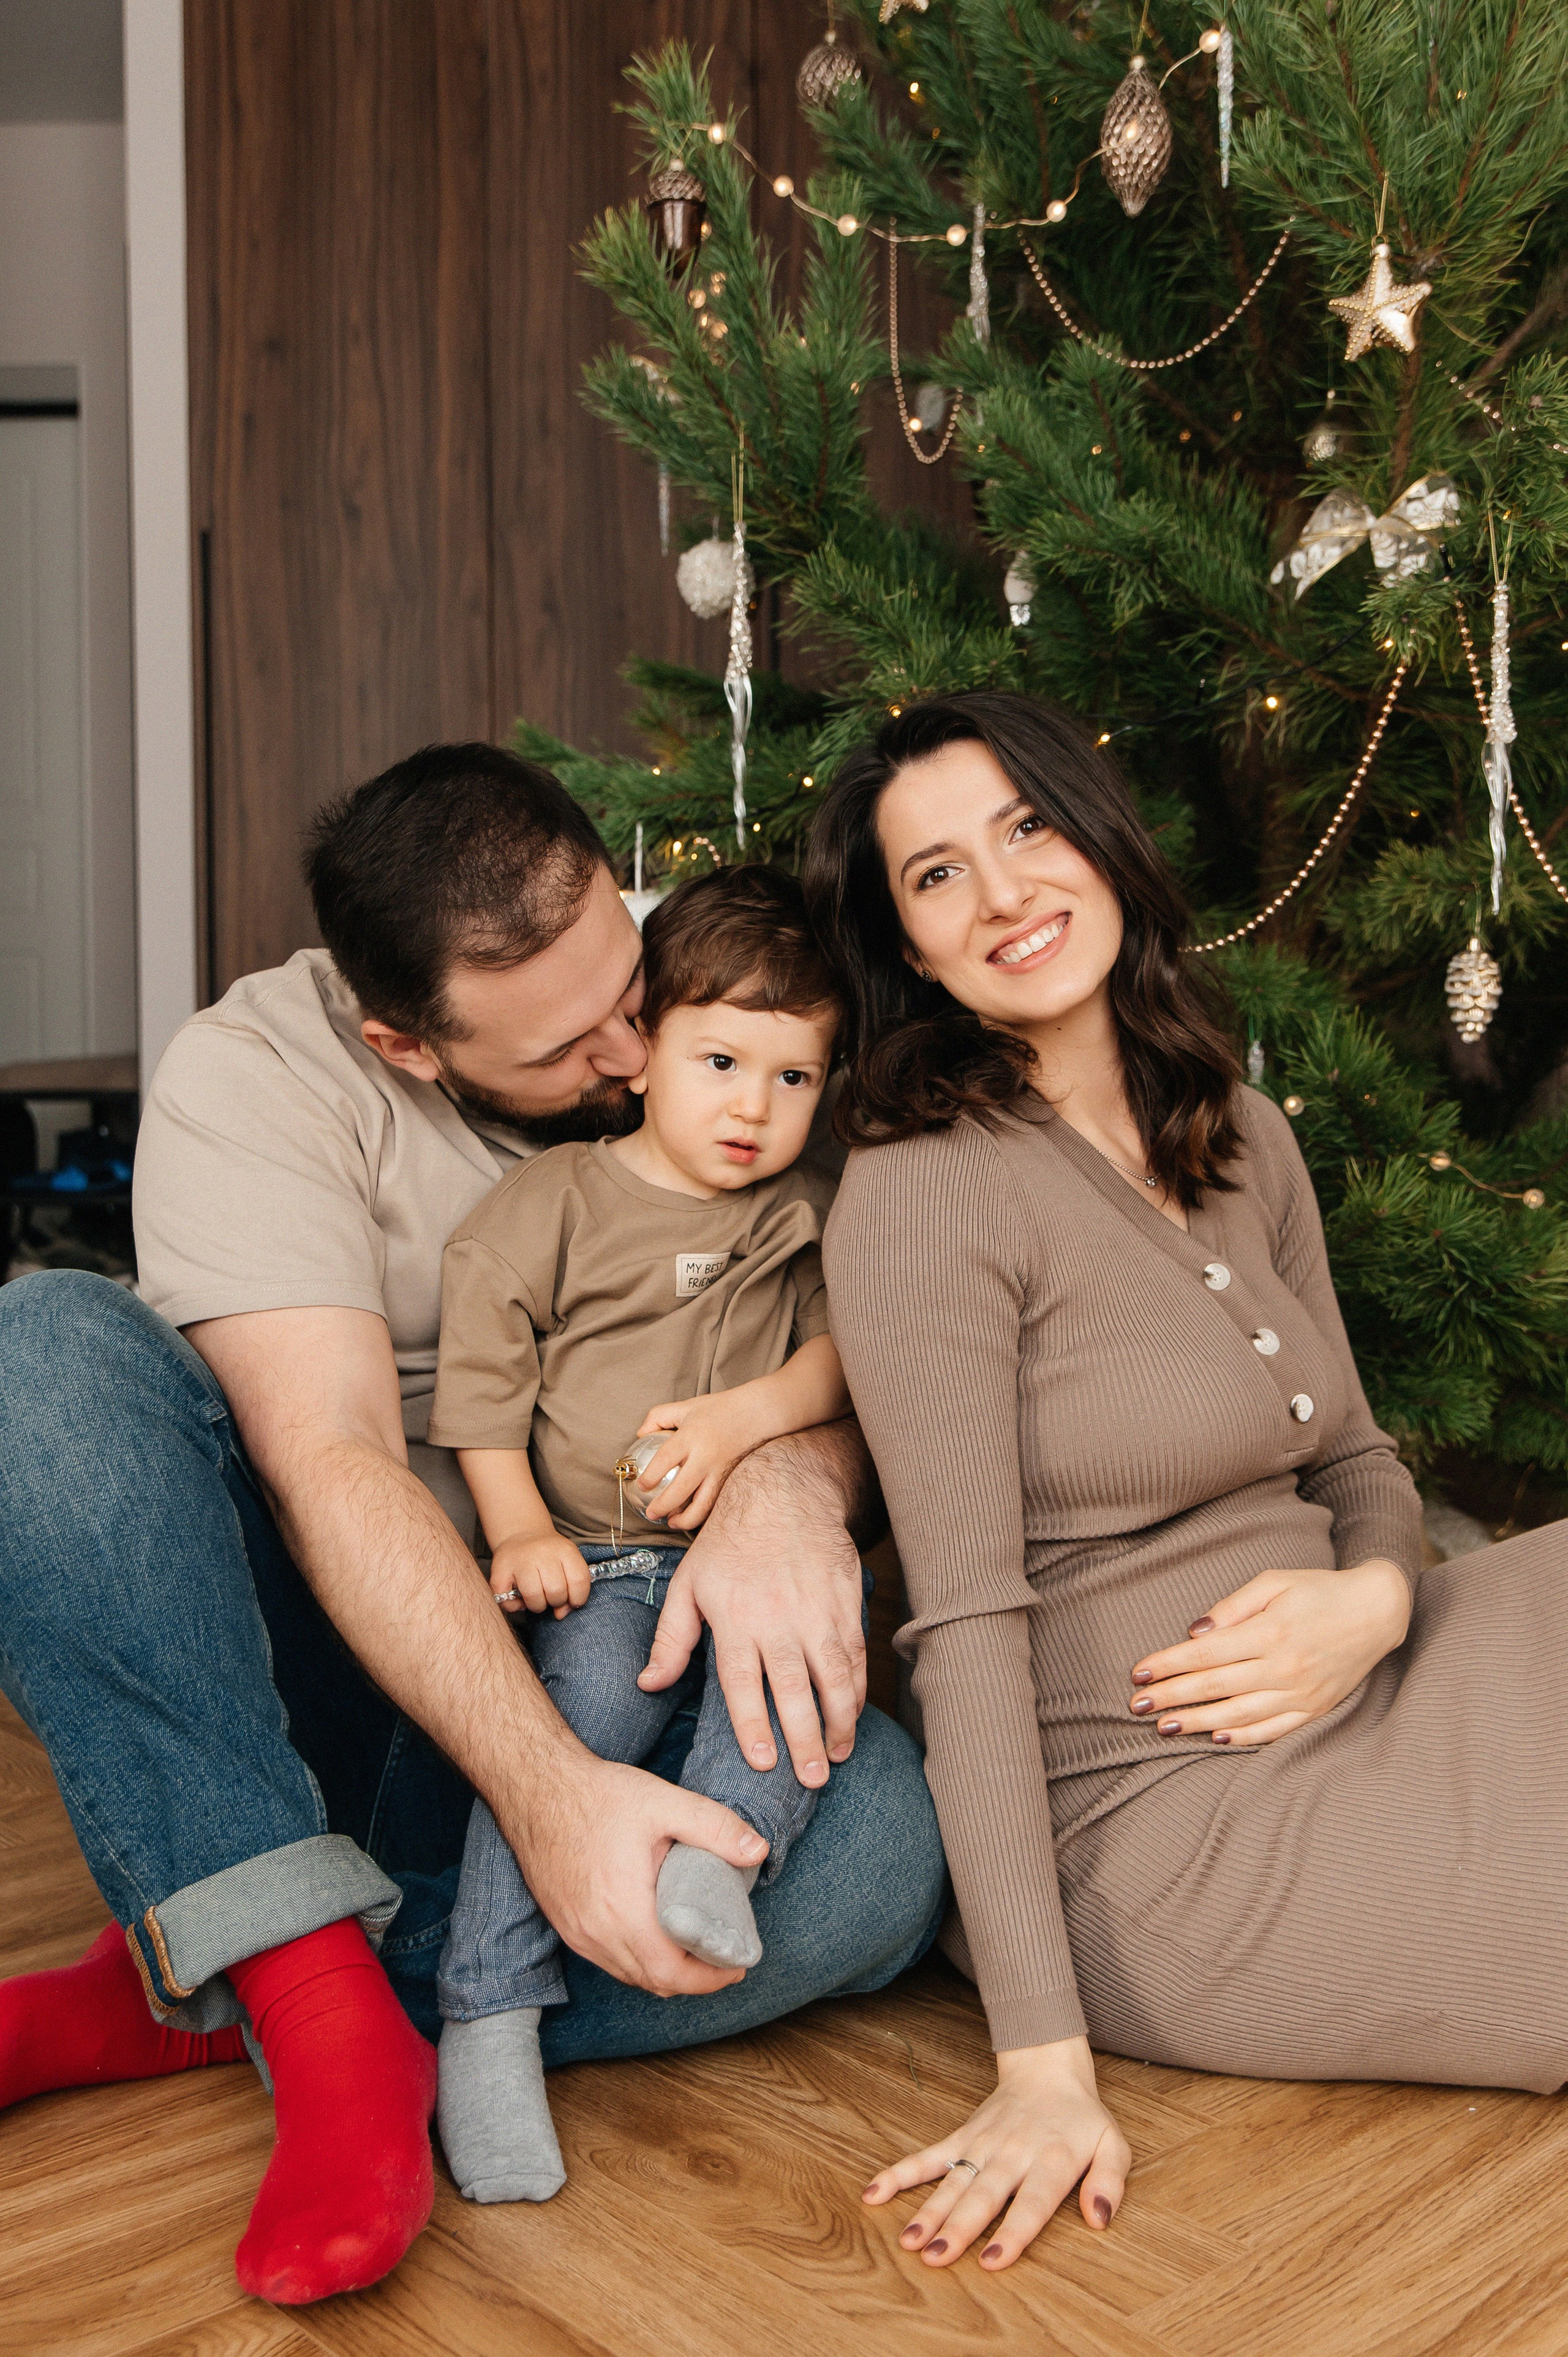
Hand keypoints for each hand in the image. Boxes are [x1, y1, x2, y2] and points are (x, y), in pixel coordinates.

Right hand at [490, 1531, 590, 1619]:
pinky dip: (515, 1606)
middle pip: (556, 1592)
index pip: (579, 1581)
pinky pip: (509, 1602)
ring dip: (537, 1606)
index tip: (572, 1600)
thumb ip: (572, 1588)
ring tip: (536, 1597)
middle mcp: (542, 1552)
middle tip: (550, 1595)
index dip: (578, 1599)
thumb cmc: (548, 1556)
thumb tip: (560, 1614)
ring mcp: (519, 1561)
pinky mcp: (499, 1571)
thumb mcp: (567, 1563)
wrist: (522, 1534)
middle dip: (556, 1602)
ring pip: (534, 1598)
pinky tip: (519, 1597)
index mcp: (565, 1550)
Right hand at [506, 1746, 769, 1994]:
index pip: (672, 1973)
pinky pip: (607, 1959)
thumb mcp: (664, 1802)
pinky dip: (637, 1959)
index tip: (737, 1966)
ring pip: (629, 1974)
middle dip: (694, 1978)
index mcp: (623, 1910)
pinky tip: (655, 1936)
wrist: (537, 1787)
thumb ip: (715, 1826)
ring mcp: (576, 1932)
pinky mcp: (565, 1924)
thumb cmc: (599, 1795)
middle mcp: (595, 1932)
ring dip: (664, 1971)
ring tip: (695, 1948)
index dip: (710, 1978)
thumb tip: (758, 1851)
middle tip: (724, 1958)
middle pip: (653, 1981)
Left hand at [634, 1392, 761, 1530]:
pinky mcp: (731, 1480)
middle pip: (681, 1490)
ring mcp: (720, 1472)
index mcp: (691, 1437)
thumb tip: (640, 1434)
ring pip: (702, 1506)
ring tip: (672, 1522)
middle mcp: (705, 1457)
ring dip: (685, 1520)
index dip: (650, 1477)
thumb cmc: (720, 1409)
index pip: (664, 1460)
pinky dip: (702, 1514)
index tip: (642, 1485)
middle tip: (651, 1514)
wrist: (757, 1413)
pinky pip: (715, 1504)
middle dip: (663, 1506)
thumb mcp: (685, 1406)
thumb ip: (658, 1417)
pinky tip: (692, 1515)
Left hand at [637, 1425, 869, 1785]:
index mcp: (735, 1616)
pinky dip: (858, 1686)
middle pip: (793, 1687)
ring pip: (834, 1674)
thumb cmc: (728, 1542)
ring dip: (840, 1720)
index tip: (763, 1762)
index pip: (744, 1681)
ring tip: (838, 1755)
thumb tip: (647, 1684)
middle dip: (804, 1738)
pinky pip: (855, 1652)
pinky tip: (853, 1712)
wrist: (783, 1489)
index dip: (754, 1724)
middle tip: (813, 1780)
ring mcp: (817, 1608)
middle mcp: (778, 1616)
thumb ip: (671, 1638)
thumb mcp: (688, 1583)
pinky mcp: (845, 1599)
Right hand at [862, 2038, 1128, 2270]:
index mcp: (1050, 2160)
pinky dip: (900, 2174)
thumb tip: (1099, 2218)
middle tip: (935, 2257)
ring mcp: (981, 2144)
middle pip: (982, 2196)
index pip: (1030, 2203)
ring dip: (928, 2211)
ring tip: (909, 2241)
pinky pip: (928, 2156)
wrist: (1047, 2068)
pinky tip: (875, 2193)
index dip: (1012, 2233)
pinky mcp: (962, 2137)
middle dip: (958, 2228)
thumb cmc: (1082, 2119)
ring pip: (952, 2182)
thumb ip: (1110, 2182)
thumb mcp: (1114, 2145)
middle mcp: (1011, 2153)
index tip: (992, 2261)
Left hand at [1129, 1557, 1410, 1745]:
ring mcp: (1301, 1693)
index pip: (1206, 1653)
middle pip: (1215, 1686)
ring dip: (1197, 1722)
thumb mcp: (1274, 1581)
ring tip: (1164, 1727)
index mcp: (1270, 1631)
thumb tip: (1195, 1632)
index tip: (1139, 1673)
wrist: (1377, 1611)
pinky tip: (1215, 1738)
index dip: (1169, 1664)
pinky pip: (1273, 1730)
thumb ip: (1232, 1607)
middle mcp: (1284, 1666)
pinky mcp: (1315, 1709)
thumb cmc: (1318, 1590)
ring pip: (1239, 1714)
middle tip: (1136, 1706)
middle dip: (1172, 1697)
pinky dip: (1243, 1737)